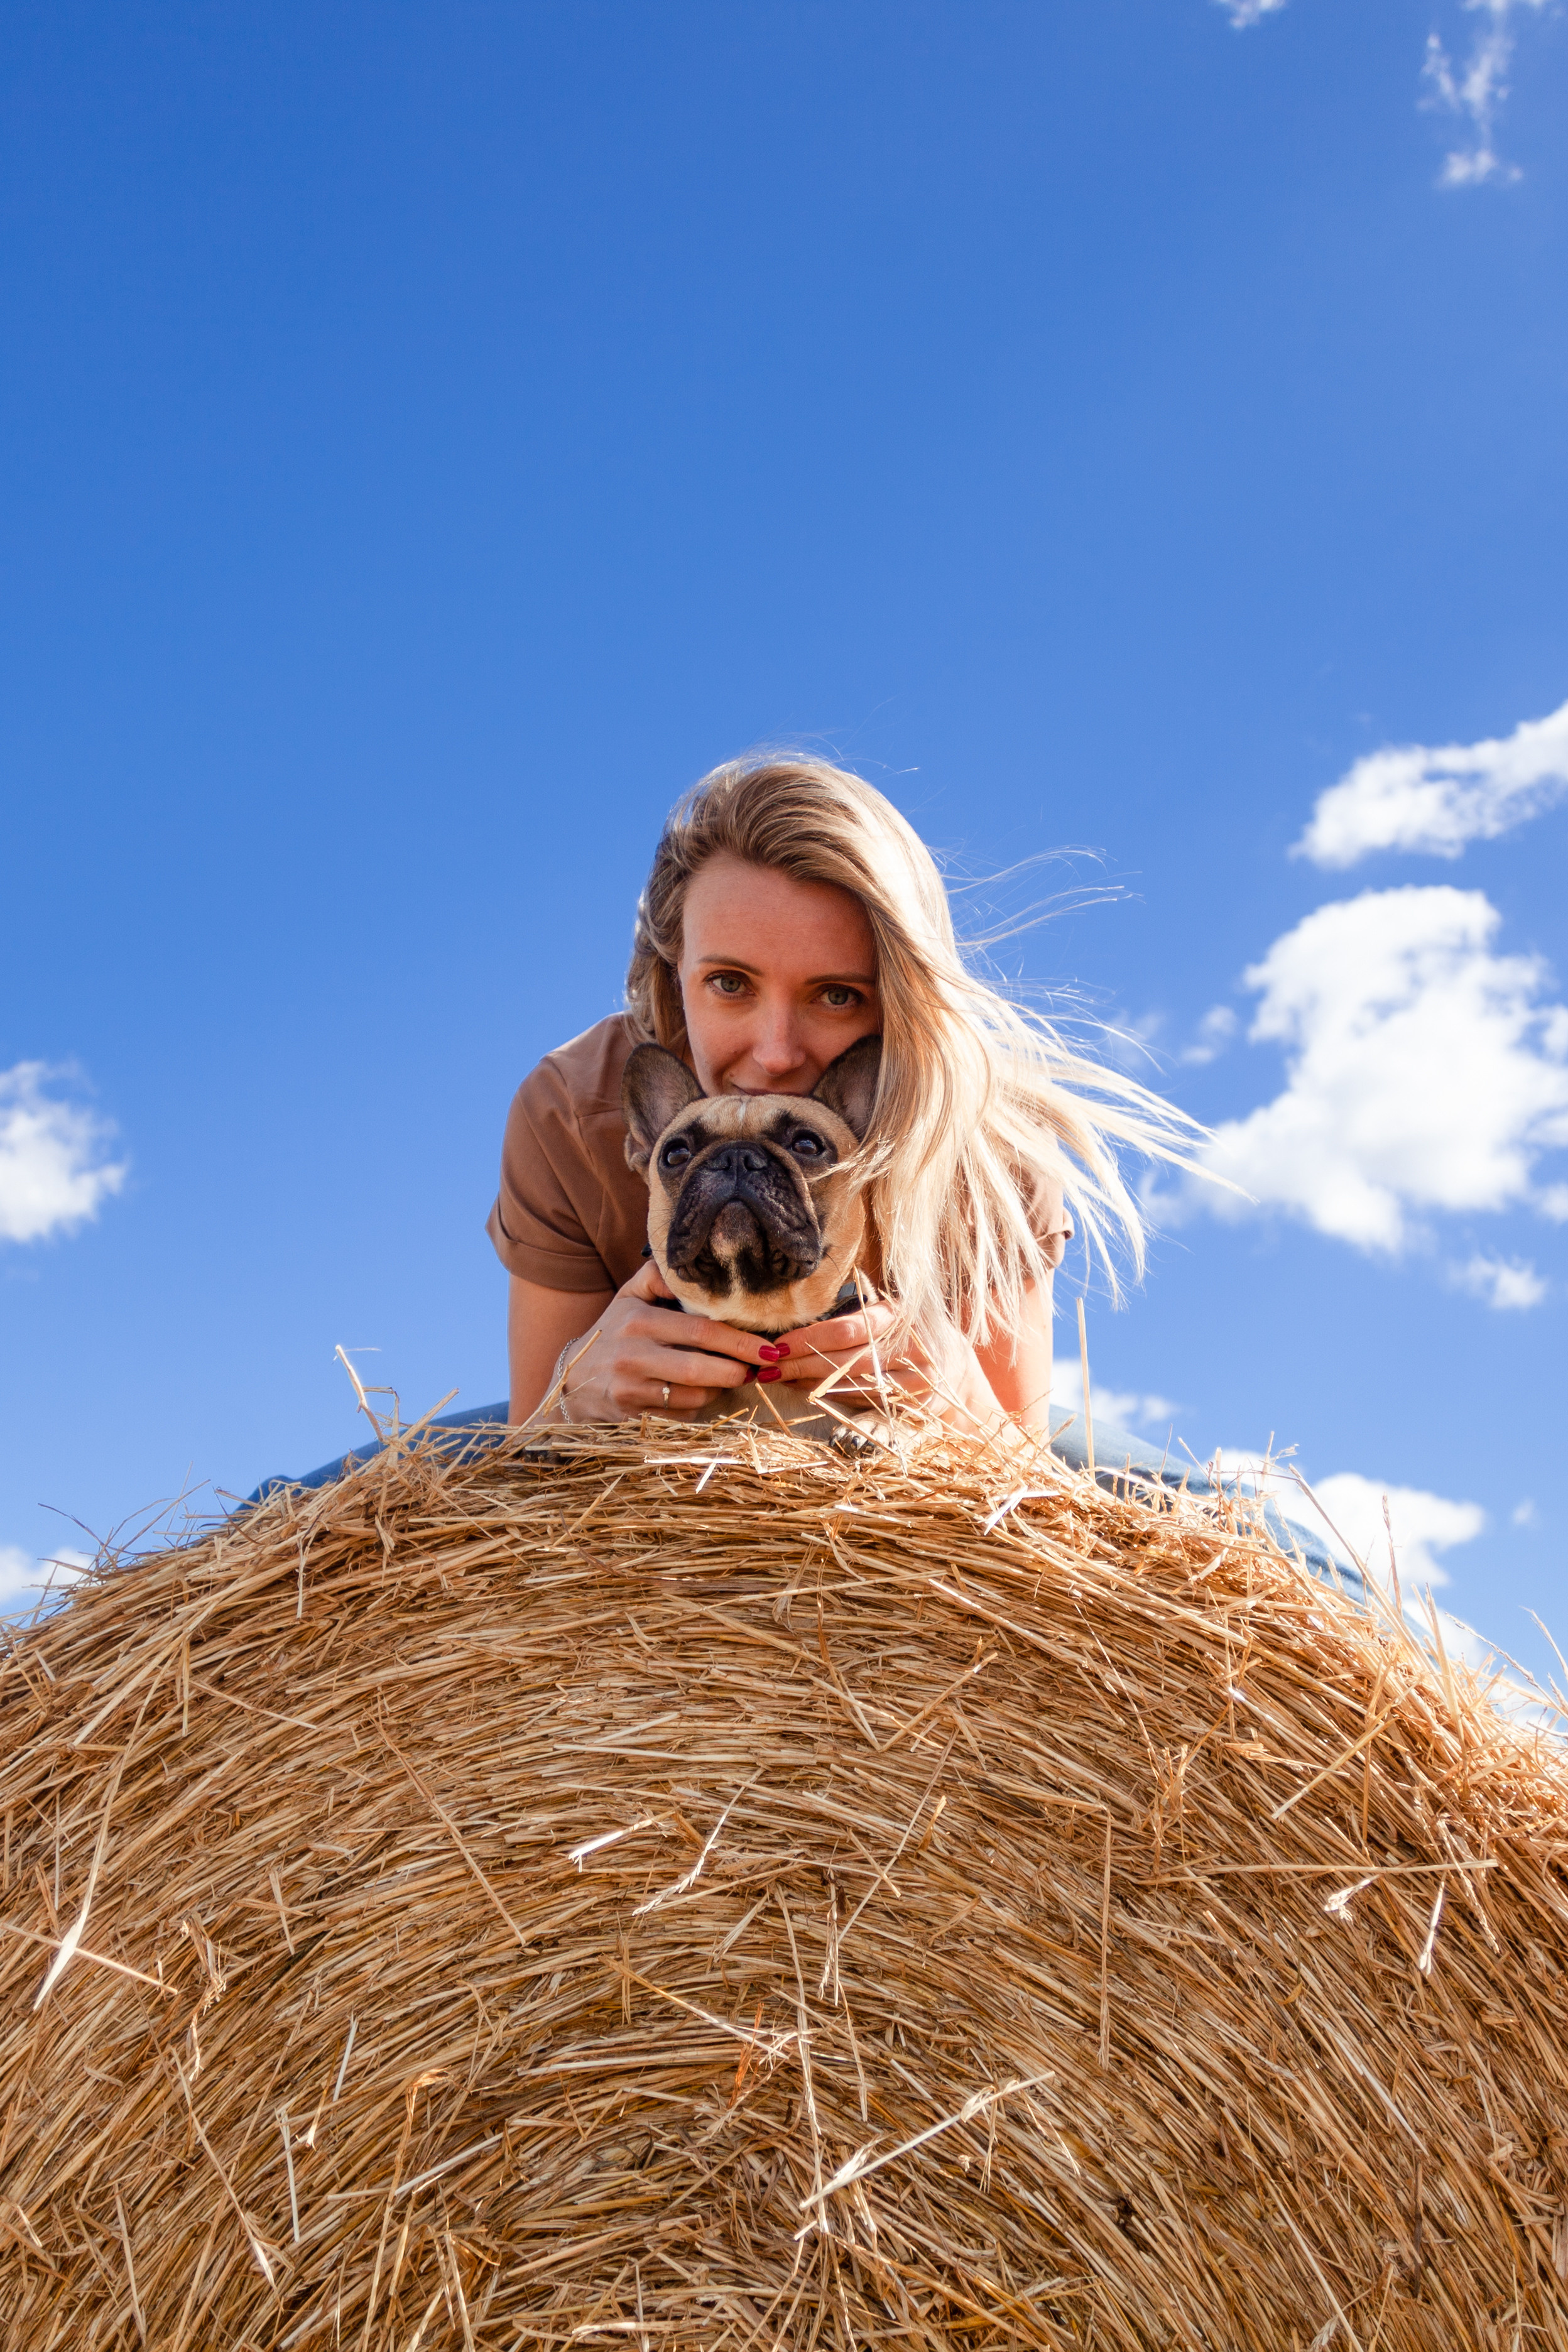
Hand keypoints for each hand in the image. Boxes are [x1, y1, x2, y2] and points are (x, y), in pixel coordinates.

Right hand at [555, 1259, 771, 1422]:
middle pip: (700, 1368)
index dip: (739, 1341)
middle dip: (738, 1370)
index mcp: (638, 1321)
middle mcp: (633, 1356)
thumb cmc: (611, 1333)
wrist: (571, 1382)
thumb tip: (692, 1267)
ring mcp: (632, 1390)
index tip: (767, 1347)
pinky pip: (681, 1416)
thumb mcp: (628, 1297)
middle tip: (760, 1367)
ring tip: (730, 1376)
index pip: (700, 1331)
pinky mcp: (634, 1417)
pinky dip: (699, 1406)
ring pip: (695, 1396)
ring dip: (721, 1389)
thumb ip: (657, 1277)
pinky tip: (702, 1393)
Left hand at [765, 1299, 1002, 1430]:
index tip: (777, 1345)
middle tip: (768, 1368)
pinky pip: (866, 1402)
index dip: (809, 1339)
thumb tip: (798, 1328)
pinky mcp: (916, 1405)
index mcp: (901, 1316)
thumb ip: (857, 1316)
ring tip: (782, 1380)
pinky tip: (810, 1393)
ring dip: (811, 1384)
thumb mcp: (891, 1313)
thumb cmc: (911, 1333)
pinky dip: (834, 1398)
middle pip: (846, 1360)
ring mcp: (917, 1380)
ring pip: (853, 1385)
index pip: (847, 1329)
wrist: (956, 1367)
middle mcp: (911, 1347)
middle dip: (802, 1364)